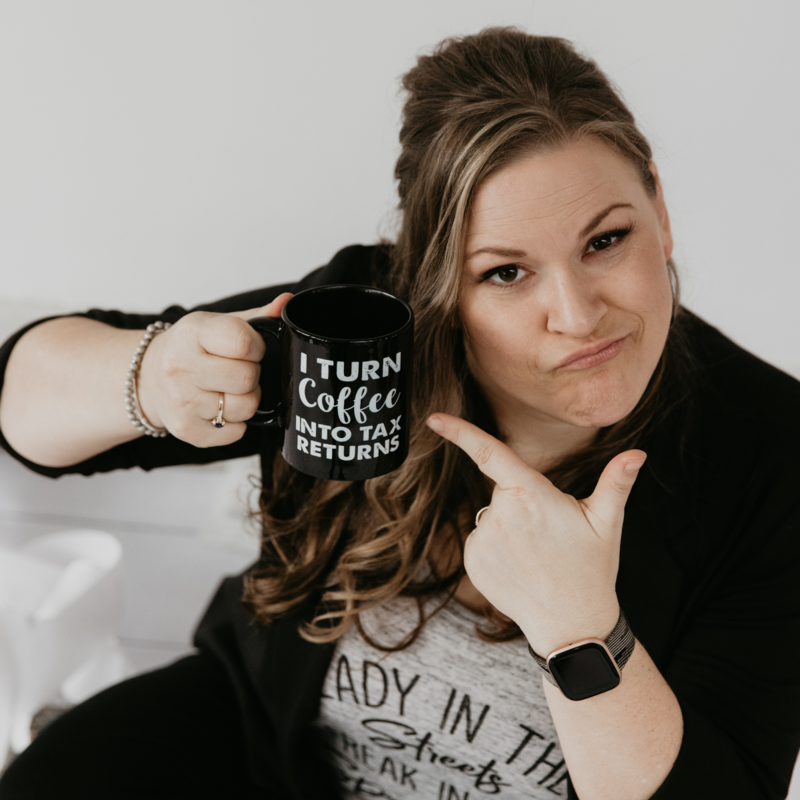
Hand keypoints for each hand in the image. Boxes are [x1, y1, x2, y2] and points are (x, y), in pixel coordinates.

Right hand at [136, 293, 292, 446]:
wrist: (148, 377)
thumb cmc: (190, 349)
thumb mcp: (217, 324)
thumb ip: (257, 316)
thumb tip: (286, 303)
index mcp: (191, 333)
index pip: (243, 342)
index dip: (257, 346)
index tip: (250, 347)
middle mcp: (181, 368)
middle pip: (248, 378)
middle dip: (252, 374)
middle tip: (238, 369)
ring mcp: (182, 402)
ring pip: (247, 407)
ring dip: (247, 399)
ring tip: (228, 388)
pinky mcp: (186, 429)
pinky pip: (236, 432)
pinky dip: (235, 422)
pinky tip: (219, 407)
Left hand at [426, 413, 645, 654]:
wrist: (570, 625)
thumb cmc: (592, 570)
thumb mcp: (607, 523)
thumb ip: (616, 483)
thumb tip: (637, 453)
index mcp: (531, 495)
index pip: (489, 453)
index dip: (460, 431)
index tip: (434, 418)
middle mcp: (500, 514)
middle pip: (503, 491)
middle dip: (522, 500)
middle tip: (550, 532)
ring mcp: (482, 541)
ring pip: (491, 516)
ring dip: (509, 526)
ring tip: (537, 555)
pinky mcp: (471, 563)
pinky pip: (480, 541)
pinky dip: (496, 548)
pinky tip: (519, 567)